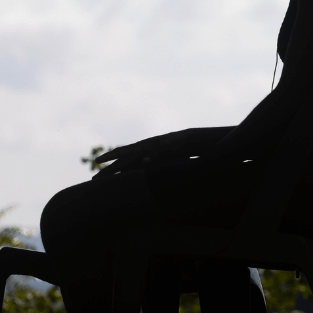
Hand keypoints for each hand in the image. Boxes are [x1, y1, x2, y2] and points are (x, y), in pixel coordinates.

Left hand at [92, 127, 232, 179]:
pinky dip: (156, 156)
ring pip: (144, 151)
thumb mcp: (177, 157)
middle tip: (93, 175)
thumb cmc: (198, 148)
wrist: (218, 137)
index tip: (96, 164)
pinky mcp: (181, 143)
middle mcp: (158, 142)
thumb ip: (165, 162)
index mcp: (156, 146)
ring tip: (114, 171)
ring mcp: (168, 142)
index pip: (130, 152)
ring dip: (128, 161)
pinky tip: (145, 163)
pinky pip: (166, 152)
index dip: (113, 157)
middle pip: (130, 153)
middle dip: (111, 164)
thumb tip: (154, 171)